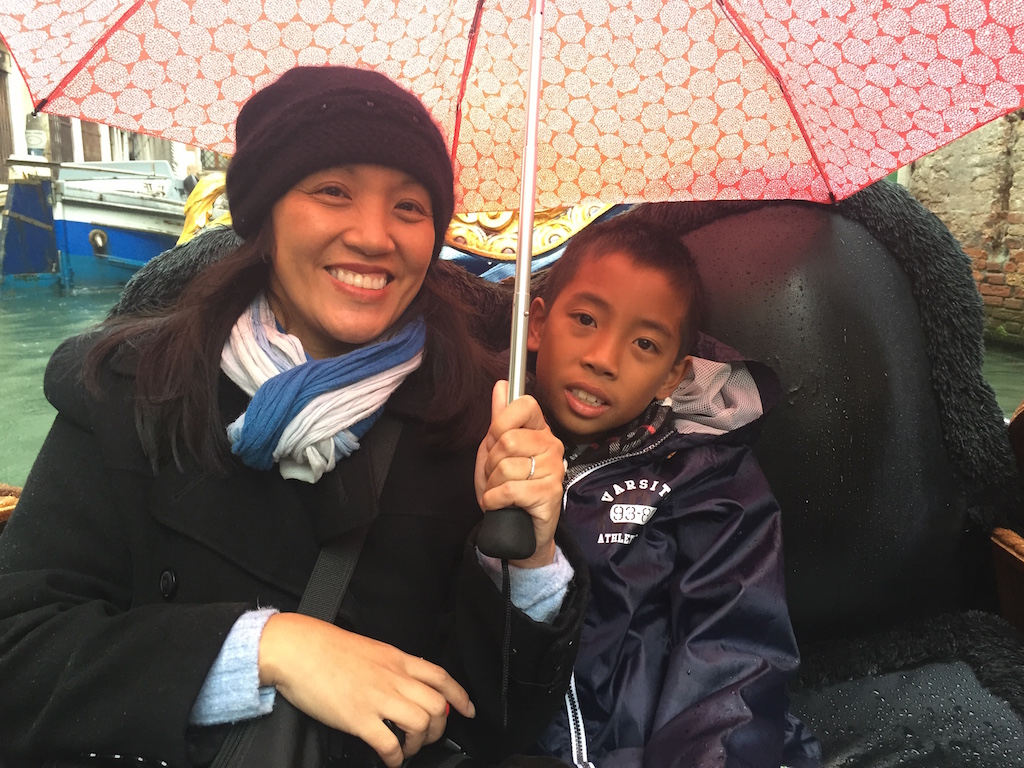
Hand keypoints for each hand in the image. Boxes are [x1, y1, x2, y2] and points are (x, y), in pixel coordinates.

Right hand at [258, 613, 474, 767]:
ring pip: (421, 724)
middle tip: (430, 738)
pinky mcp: (359, 717)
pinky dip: (396, 757)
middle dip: (440, 728)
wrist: (298, 649)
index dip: (459, 696)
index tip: (468, 711)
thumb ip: (390, 666)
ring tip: (408, 749)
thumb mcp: (370, 649)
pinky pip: (389, 743)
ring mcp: (378, 697)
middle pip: (437, 705)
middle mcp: (394, 677)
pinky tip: (391, 760)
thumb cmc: (327, 648)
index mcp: (397, 659)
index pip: (441, 677)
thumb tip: (402, 683)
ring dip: (419, 744)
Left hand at [475, 380, 564, 567]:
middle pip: (507, 440)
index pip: (524, 405)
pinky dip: (494, 499)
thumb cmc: (510, 490)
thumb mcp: (496, 452)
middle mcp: (551, 446)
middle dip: (491, 463)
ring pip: (506, 467)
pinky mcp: (550, 494)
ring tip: (500, 493)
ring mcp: (554, 469)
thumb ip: (500, 420)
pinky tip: (500, 504)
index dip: (501, 423)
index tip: (497, 441)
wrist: (521, 531)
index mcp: (540, 431)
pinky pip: (510, 489)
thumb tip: (501, 386)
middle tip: (496, 477)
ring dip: (491, 485)